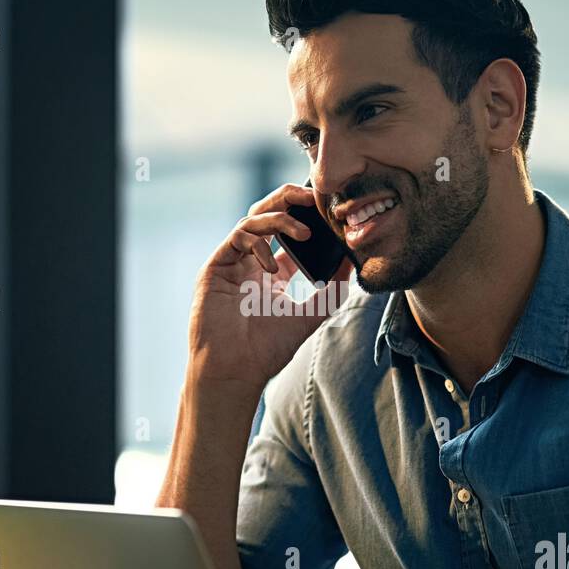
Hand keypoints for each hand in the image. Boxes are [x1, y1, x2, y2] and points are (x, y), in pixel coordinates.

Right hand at [186, 182, 353, 388]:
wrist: (235, 371)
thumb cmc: (266, 350)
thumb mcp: (310, 315)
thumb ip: (332, 290)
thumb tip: (352, 264)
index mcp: (270, 273)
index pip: (288, 235)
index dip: (308, 219)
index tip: (329, 214)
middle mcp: (250, 263)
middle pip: (268, 215)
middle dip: (290, 200)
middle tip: (313, 197)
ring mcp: (232, 263)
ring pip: (253, 219)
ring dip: (280, 219)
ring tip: (304, 232)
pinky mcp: (216, 266)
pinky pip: (238, 237)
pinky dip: (258, 244)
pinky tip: (273, 269)